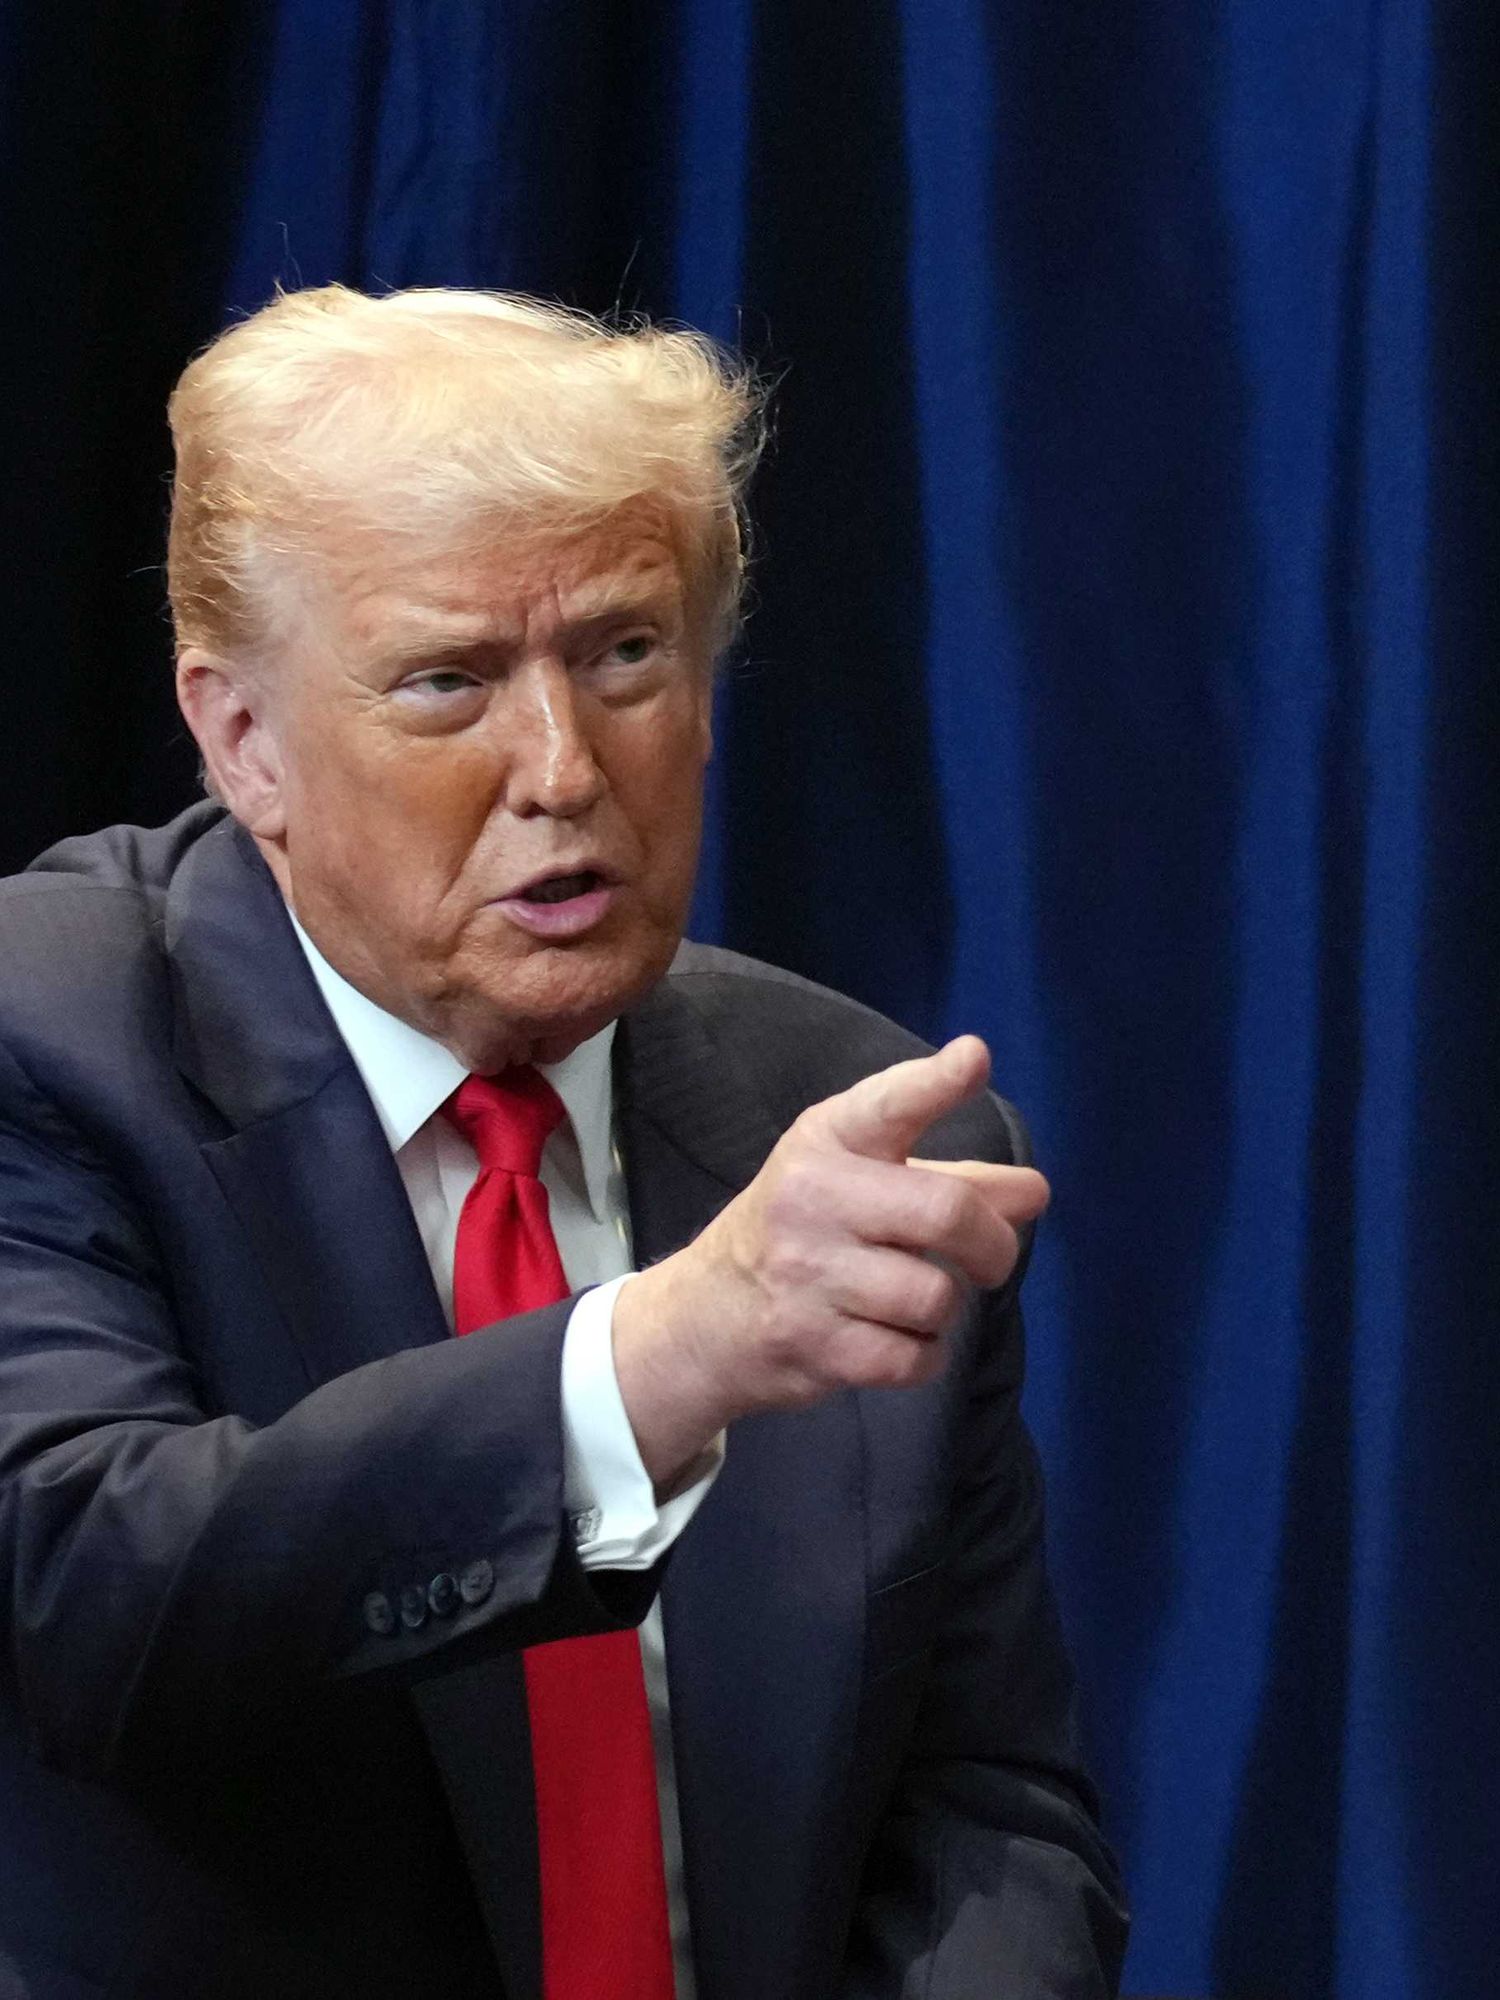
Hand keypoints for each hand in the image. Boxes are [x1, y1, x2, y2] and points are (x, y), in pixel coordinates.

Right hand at [611, 1035, 1049, 1486]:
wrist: (707, 1315)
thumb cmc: (805, 1231)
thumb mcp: (861, 1181)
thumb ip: (952, 1178)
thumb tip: (1034, 1192)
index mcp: (827, 1141)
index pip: (887, 1105)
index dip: (936, 1083)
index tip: (974, 1059)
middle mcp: (812, 1198)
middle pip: (947, 1213)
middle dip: (993, 1246)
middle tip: (990, 1259)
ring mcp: (808, 1274)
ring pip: (936, 1297)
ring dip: (943, 1307)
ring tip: (911, 1301)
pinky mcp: (814, 1344)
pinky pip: (915, 1357)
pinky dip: (923, 1355)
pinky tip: (893, 1339)